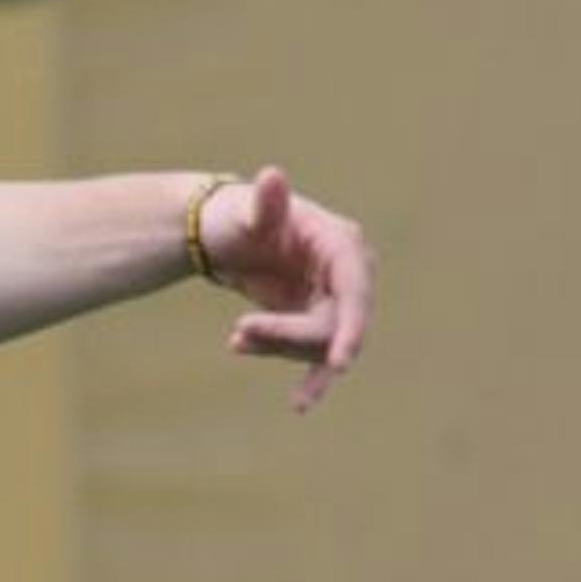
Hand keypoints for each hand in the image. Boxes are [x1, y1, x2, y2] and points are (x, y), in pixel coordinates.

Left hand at [202, 166, 373, 411]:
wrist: (225, 236)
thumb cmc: (238, 217)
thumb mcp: (247, 211)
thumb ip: (264, 202)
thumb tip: (271, 177)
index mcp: (341, 244)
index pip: (355, 290)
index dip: (351, 326)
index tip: (341, 362)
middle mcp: (347, 274)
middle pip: (334, 323)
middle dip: (289, 336)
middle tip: (238, 333)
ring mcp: (335, 300)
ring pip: (319, 344)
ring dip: (279, 347)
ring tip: (237, 337)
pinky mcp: (319, 322)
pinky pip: (317, 357)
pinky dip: (306, 379)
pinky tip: (299, 405)